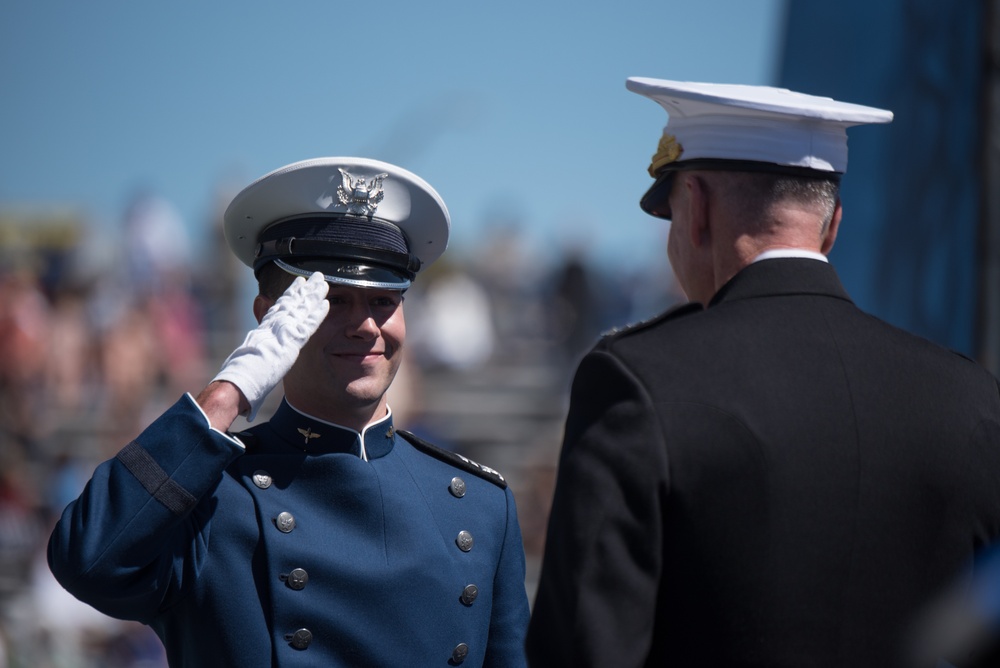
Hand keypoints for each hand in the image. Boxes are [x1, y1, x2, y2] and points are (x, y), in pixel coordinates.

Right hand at [212, 271, 329, 420]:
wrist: (238, 380)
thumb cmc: (240, 376)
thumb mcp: (248, 357)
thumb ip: (256, 347)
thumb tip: (254, 348)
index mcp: (263, 329)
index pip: (280, 307)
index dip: (290, 294)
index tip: (299, 283)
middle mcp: (272, 326)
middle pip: (292, 303)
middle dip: (305, 289)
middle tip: (317, 276)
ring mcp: (282, 331)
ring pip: (301, 309)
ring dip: (313, 295)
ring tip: (324, 282)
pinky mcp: (290, 341)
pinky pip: (307, 324)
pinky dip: (317, 313)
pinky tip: (326, 303)